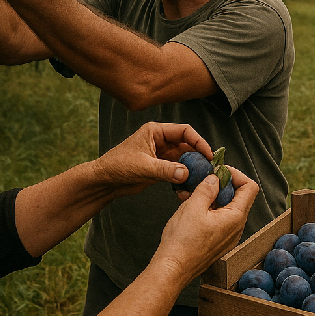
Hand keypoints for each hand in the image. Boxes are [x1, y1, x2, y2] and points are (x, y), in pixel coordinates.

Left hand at [96, 122, 212, 197]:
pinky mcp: (161, 168)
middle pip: (187, 144)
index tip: (209, 154)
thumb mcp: (143, 166)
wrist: (105, 181)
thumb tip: (187, 173)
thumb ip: (165, 169)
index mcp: (156, 131)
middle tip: (210, 168)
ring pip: (185, 158)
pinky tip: (190, 184)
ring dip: (193, 167)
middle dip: (199, 155)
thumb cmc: (117, 166)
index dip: (199, 141)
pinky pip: (178, 170)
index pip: (184, 131)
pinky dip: (185, 176)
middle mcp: (161, 141)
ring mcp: (162, 155)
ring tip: (203, 177)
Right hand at [154, 166, 257, 282]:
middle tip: (203, 179)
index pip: (250, 187)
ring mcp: (228, 236)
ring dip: (212, 197)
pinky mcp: (218, 242)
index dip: (236, 174)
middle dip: (221, 184)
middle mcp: (236, 228)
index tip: (218, 170)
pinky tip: (190, 207)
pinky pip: (219, 219)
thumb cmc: (182, 242)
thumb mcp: (193, 207)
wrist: (172, 269)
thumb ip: (206, 188)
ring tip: (191, 193)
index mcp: (235, 217)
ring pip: (226, 208)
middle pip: (238, 196)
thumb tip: (215, 178)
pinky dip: (208, 209)